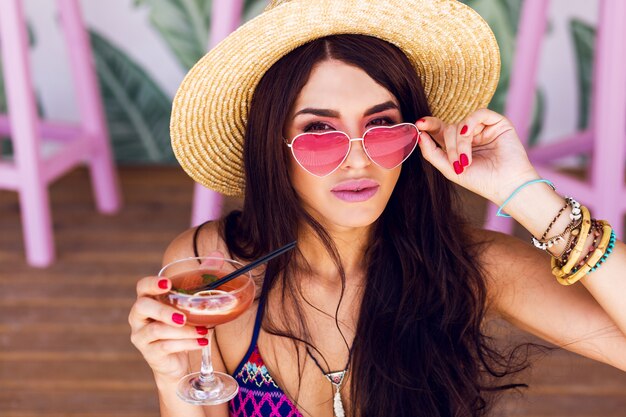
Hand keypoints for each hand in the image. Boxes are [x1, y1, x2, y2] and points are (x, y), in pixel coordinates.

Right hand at [128, 250, 224, 380]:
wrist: (177, 362)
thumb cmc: (183, 326)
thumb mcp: (192, 302)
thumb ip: (202, 277)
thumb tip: (217, 254)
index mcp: (149, 299)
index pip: (142, 286)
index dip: (152, 283)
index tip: (168, 283)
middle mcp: (139, 317)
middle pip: (142, 307)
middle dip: (163, 311)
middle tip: (183, 317)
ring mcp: (141, 335)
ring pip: (157, 330)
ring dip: (183, 331)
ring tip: (204, 331)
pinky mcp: (149, 353)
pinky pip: (165, 346)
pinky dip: (186, 344)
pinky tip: (202, 342)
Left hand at [416, 109, 540, 204]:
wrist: (506, 185)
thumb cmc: (480, 180)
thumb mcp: (449, 169)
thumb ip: (431, 152)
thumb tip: (419, 134)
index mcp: (457, 145)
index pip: (440, 130)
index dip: (429, 125)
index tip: (419, 124)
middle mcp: (470, 134)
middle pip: (449, 128)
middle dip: (449, 146)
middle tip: (457, 164)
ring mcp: (483, 128)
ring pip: (461, 123)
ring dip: (460, 142)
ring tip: (466, 160)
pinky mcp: (497, 122)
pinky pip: (478, 114)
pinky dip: (470, 124)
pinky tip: (468, 135)